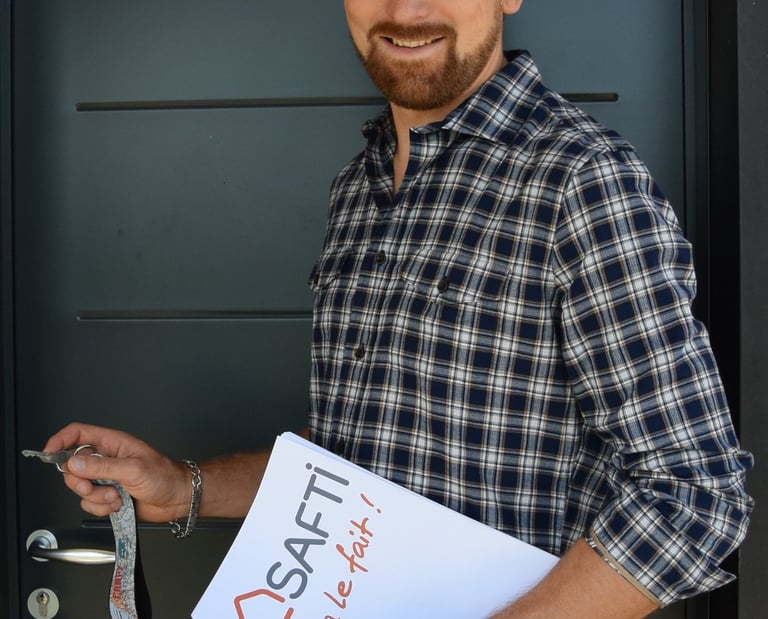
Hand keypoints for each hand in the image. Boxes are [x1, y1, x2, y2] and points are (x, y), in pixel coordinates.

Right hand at [44, 422, 190, 521]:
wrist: (178, 498)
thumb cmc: (165, 476)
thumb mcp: (133, 469)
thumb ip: (102, 466)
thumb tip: (75, 462)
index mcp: (113, 443)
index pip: (78, 434)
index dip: (60, 440)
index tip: (48, 453)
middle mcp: (107, 459)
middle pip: (73, 466)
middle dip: (80, 481)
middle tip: (94, 486)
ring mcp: (106, 478)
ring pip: (81, 488)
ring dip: (96, 497)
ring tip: (116, 496)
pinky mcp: (108, 496)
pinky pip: (90, 504)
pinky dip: (101, 508)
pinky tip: (118, 504)